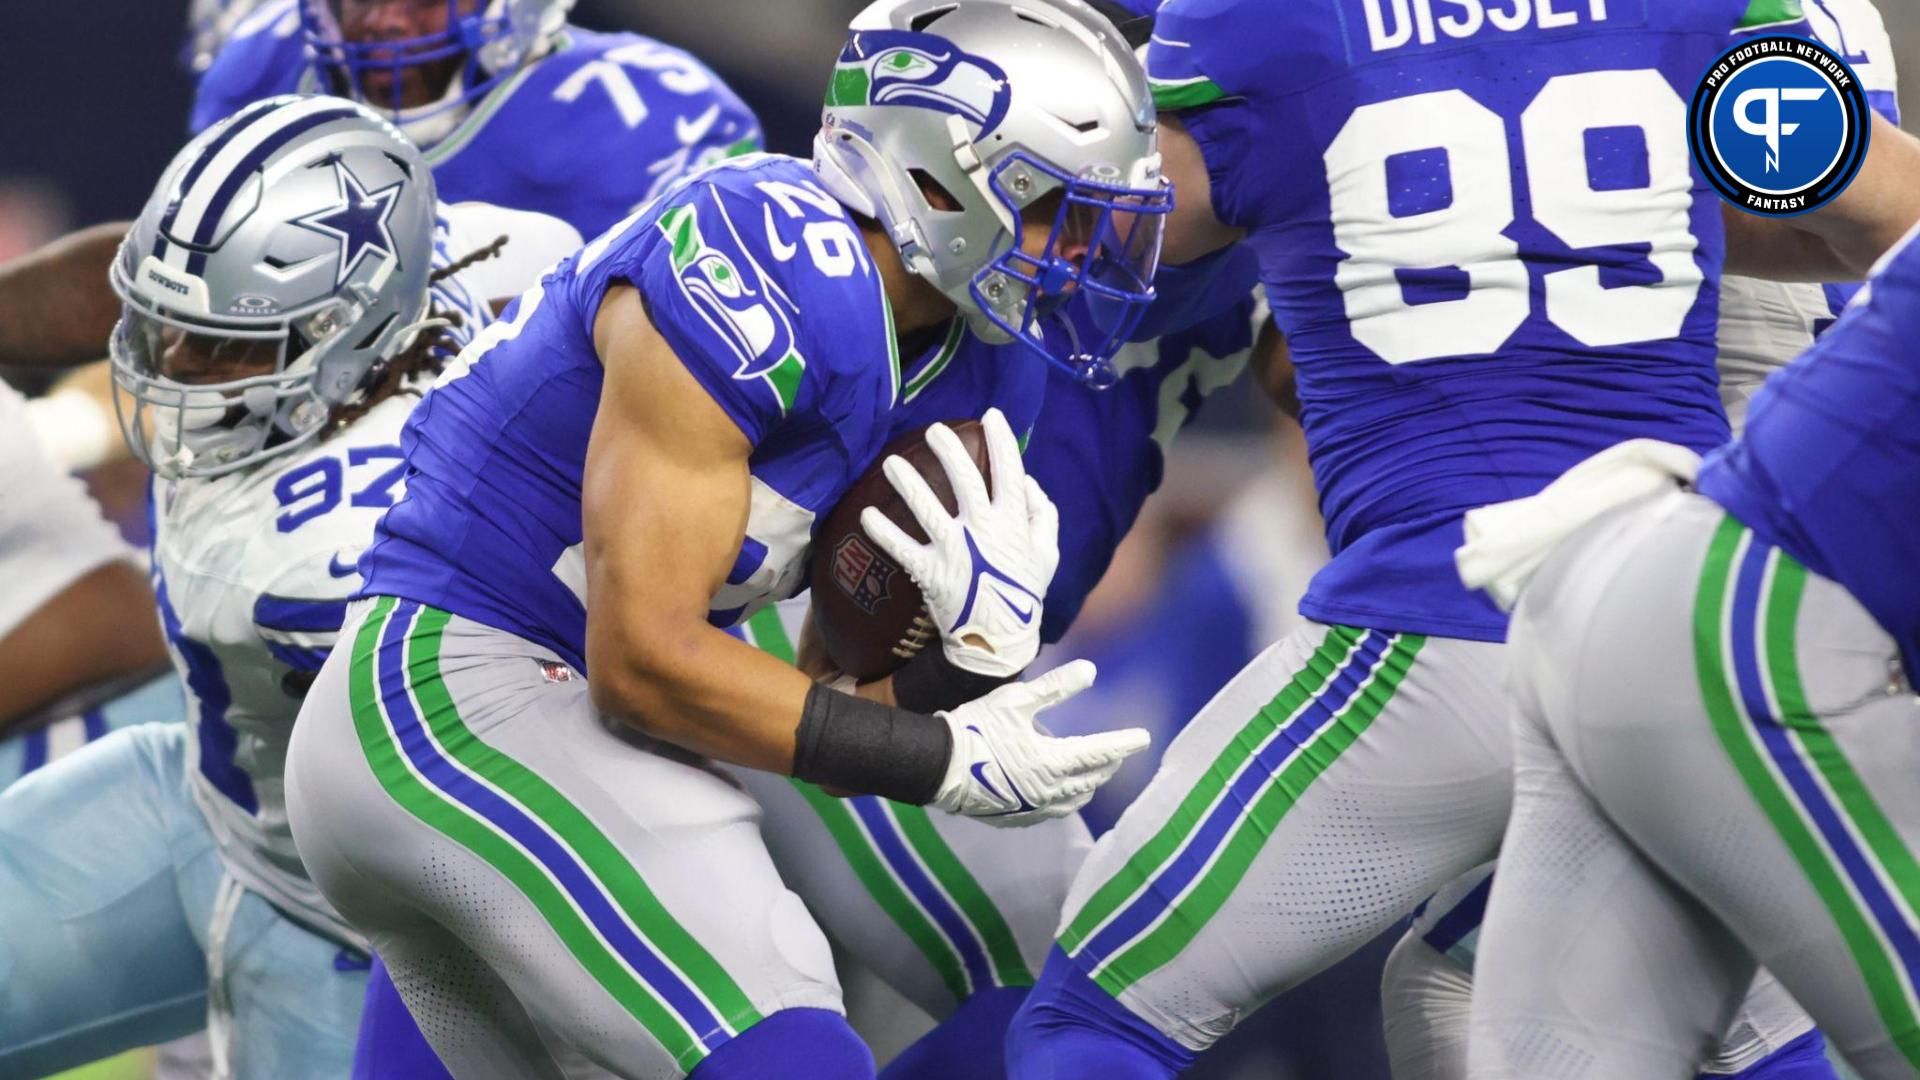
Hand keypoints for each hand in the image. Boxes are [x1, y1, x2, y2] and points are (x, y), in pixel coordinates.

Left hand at [861, 408, 1058, 677]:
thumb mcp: (1046, 554)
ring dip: (907, 482)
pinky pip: (902, 548)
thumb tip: (1028, 481)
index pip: (1009, 472)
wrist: (999, 639)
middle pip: (965, 479)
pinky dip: (883, 532)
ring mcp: (955, 550)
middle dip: (949, 449)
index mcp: (1013, 522)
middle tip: (933, 430)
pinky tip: (867, 514)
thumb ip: (1042, 515)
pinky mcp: (931, 572)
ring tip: (890, 462)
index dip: (1002, 440)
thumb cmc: (1023, 593)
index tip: (990, 416)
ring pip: (928, 507)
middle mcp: (983, 530)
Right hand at [929, 661, 1149, 826]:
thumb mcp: (1016, 700)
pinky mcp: (1014, 819)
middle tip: (1115, 753)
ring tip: (1089, 774)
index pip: (1100, 752)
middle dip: (1107, 764)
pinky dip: (1061, 801)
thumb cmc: (976, 728)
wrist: (936, 766)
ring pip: (1074, 802)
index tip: (1143, 738)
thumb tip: (1090, 670)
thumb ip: (1055, 688)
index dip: (1124, 744)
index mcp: (1053, 762)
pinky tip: (1054, 793)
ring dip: (1087, 786)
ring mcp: (1032, 809)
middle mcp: (1049, 792)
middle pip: (1091, 779)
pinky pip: (1049, 813)